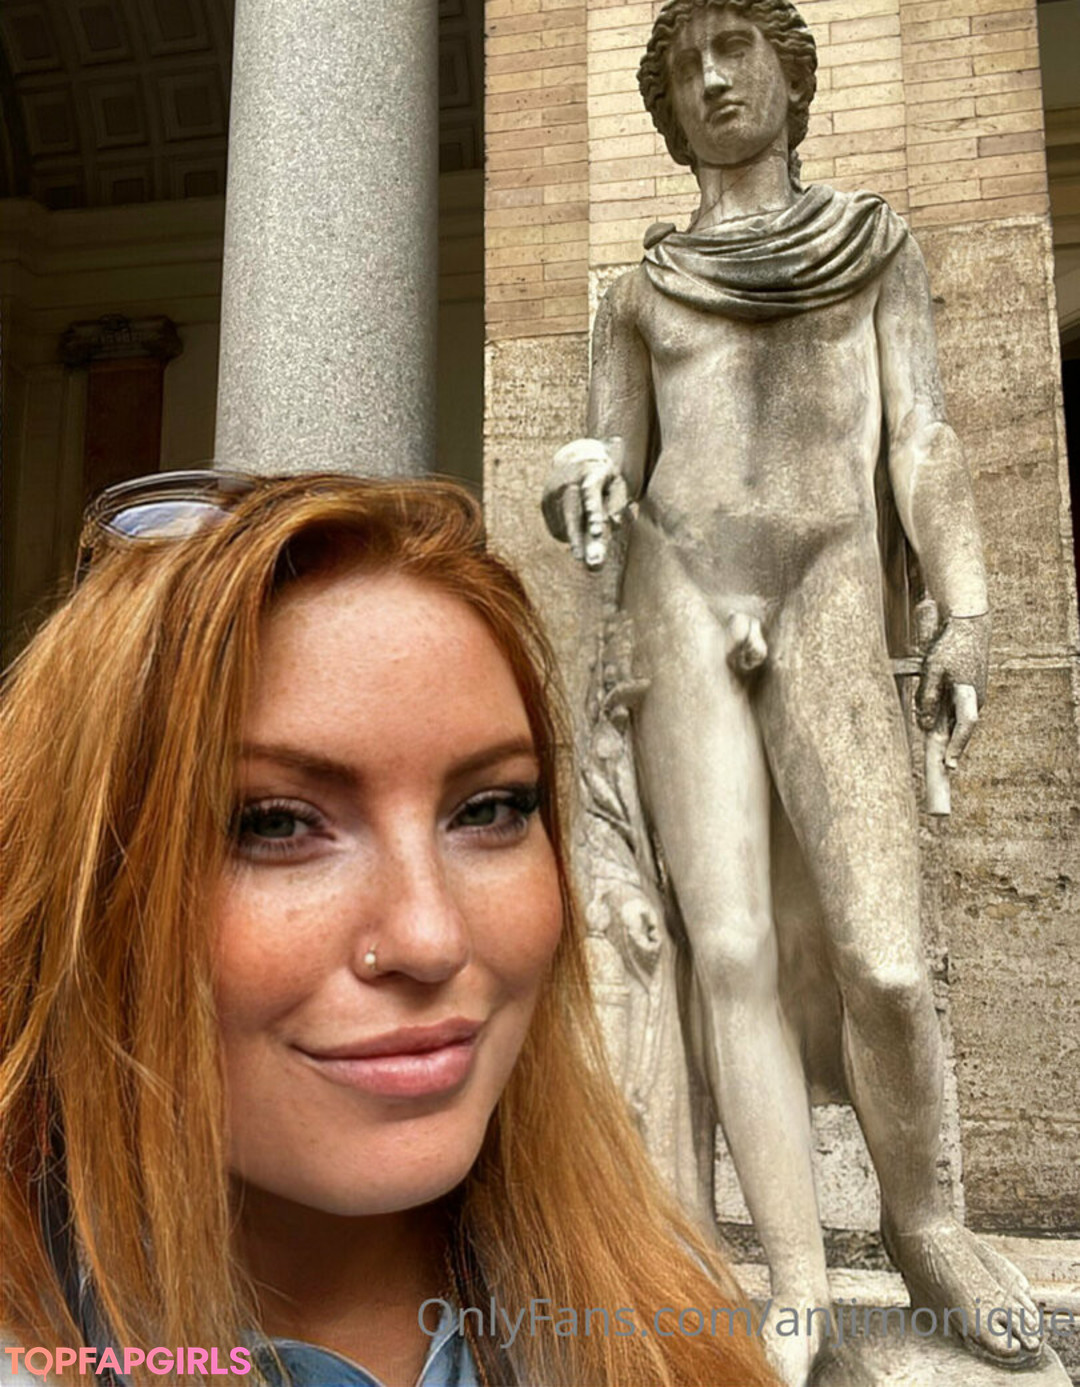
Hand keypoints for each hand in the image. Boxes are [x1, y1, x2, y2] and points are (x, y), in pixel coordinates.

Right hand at [542, 439, 629, 569]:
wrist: (574, 459)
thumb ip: (619, 502)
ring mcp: (552, 494)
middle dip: (582, 541)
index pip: (591, 492)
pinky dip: (571, 536)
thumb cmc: (604, 477)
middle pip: (572, 514)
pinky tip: (579, 536)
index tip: (598, 530)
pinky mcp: (544, 505)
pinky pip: (559, 528)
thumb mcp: (617, 482)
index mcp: (590, 472)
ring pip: (566, 526)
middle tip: (592, 564)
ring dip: (580, 545)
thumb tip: (615, 524)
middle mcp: (567, 482)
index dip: (594, 511)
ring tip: (594, 564)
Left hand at [916, 613, 989, 767]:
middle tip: (941, 773)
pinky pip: (956, 712)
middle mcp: (975, 699)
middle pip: (960, 730)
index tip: (949, 765)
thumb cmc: (950, 646)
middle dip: (949, 748)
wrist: (969, 626)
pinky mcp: (968, 693)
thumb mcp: (932, 670)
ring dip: (945, 733)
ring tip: (935, 752)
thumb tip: (926, 724)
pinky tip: (933, 725)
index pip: (966, 725)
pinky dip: (946, 720)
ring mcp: (974, 697)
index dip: (958, 746)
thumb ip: (928, 697)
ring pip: (956, 721)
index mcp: (969, 693)